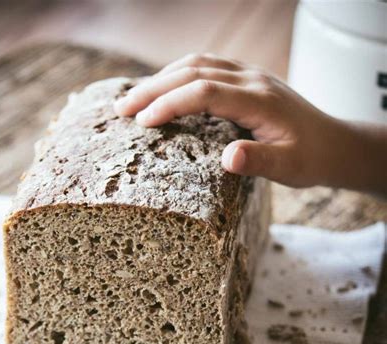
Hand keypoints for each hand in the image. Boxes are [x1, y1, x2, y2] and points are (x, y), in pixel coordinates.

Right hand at [114, 53, 386, 193]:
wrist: (334, 144)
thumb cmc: (310, 159)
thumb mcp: (289, 168)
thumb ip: (259, 162)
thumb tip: (227, 159)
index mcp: (260, 100)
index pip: (205, 92)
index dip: (171, 103)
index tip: (142, 123)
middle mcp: (252, 79)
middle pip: (194, 70)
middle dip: (154, 88)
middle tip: (121, 110)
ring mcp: (249, 75)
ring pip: (197, 63)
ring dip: (162, 78)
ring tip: (133, 100)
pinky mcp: (246, 79)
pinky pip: (206, 66)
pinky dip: (178, 75)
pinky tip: (164, 89)